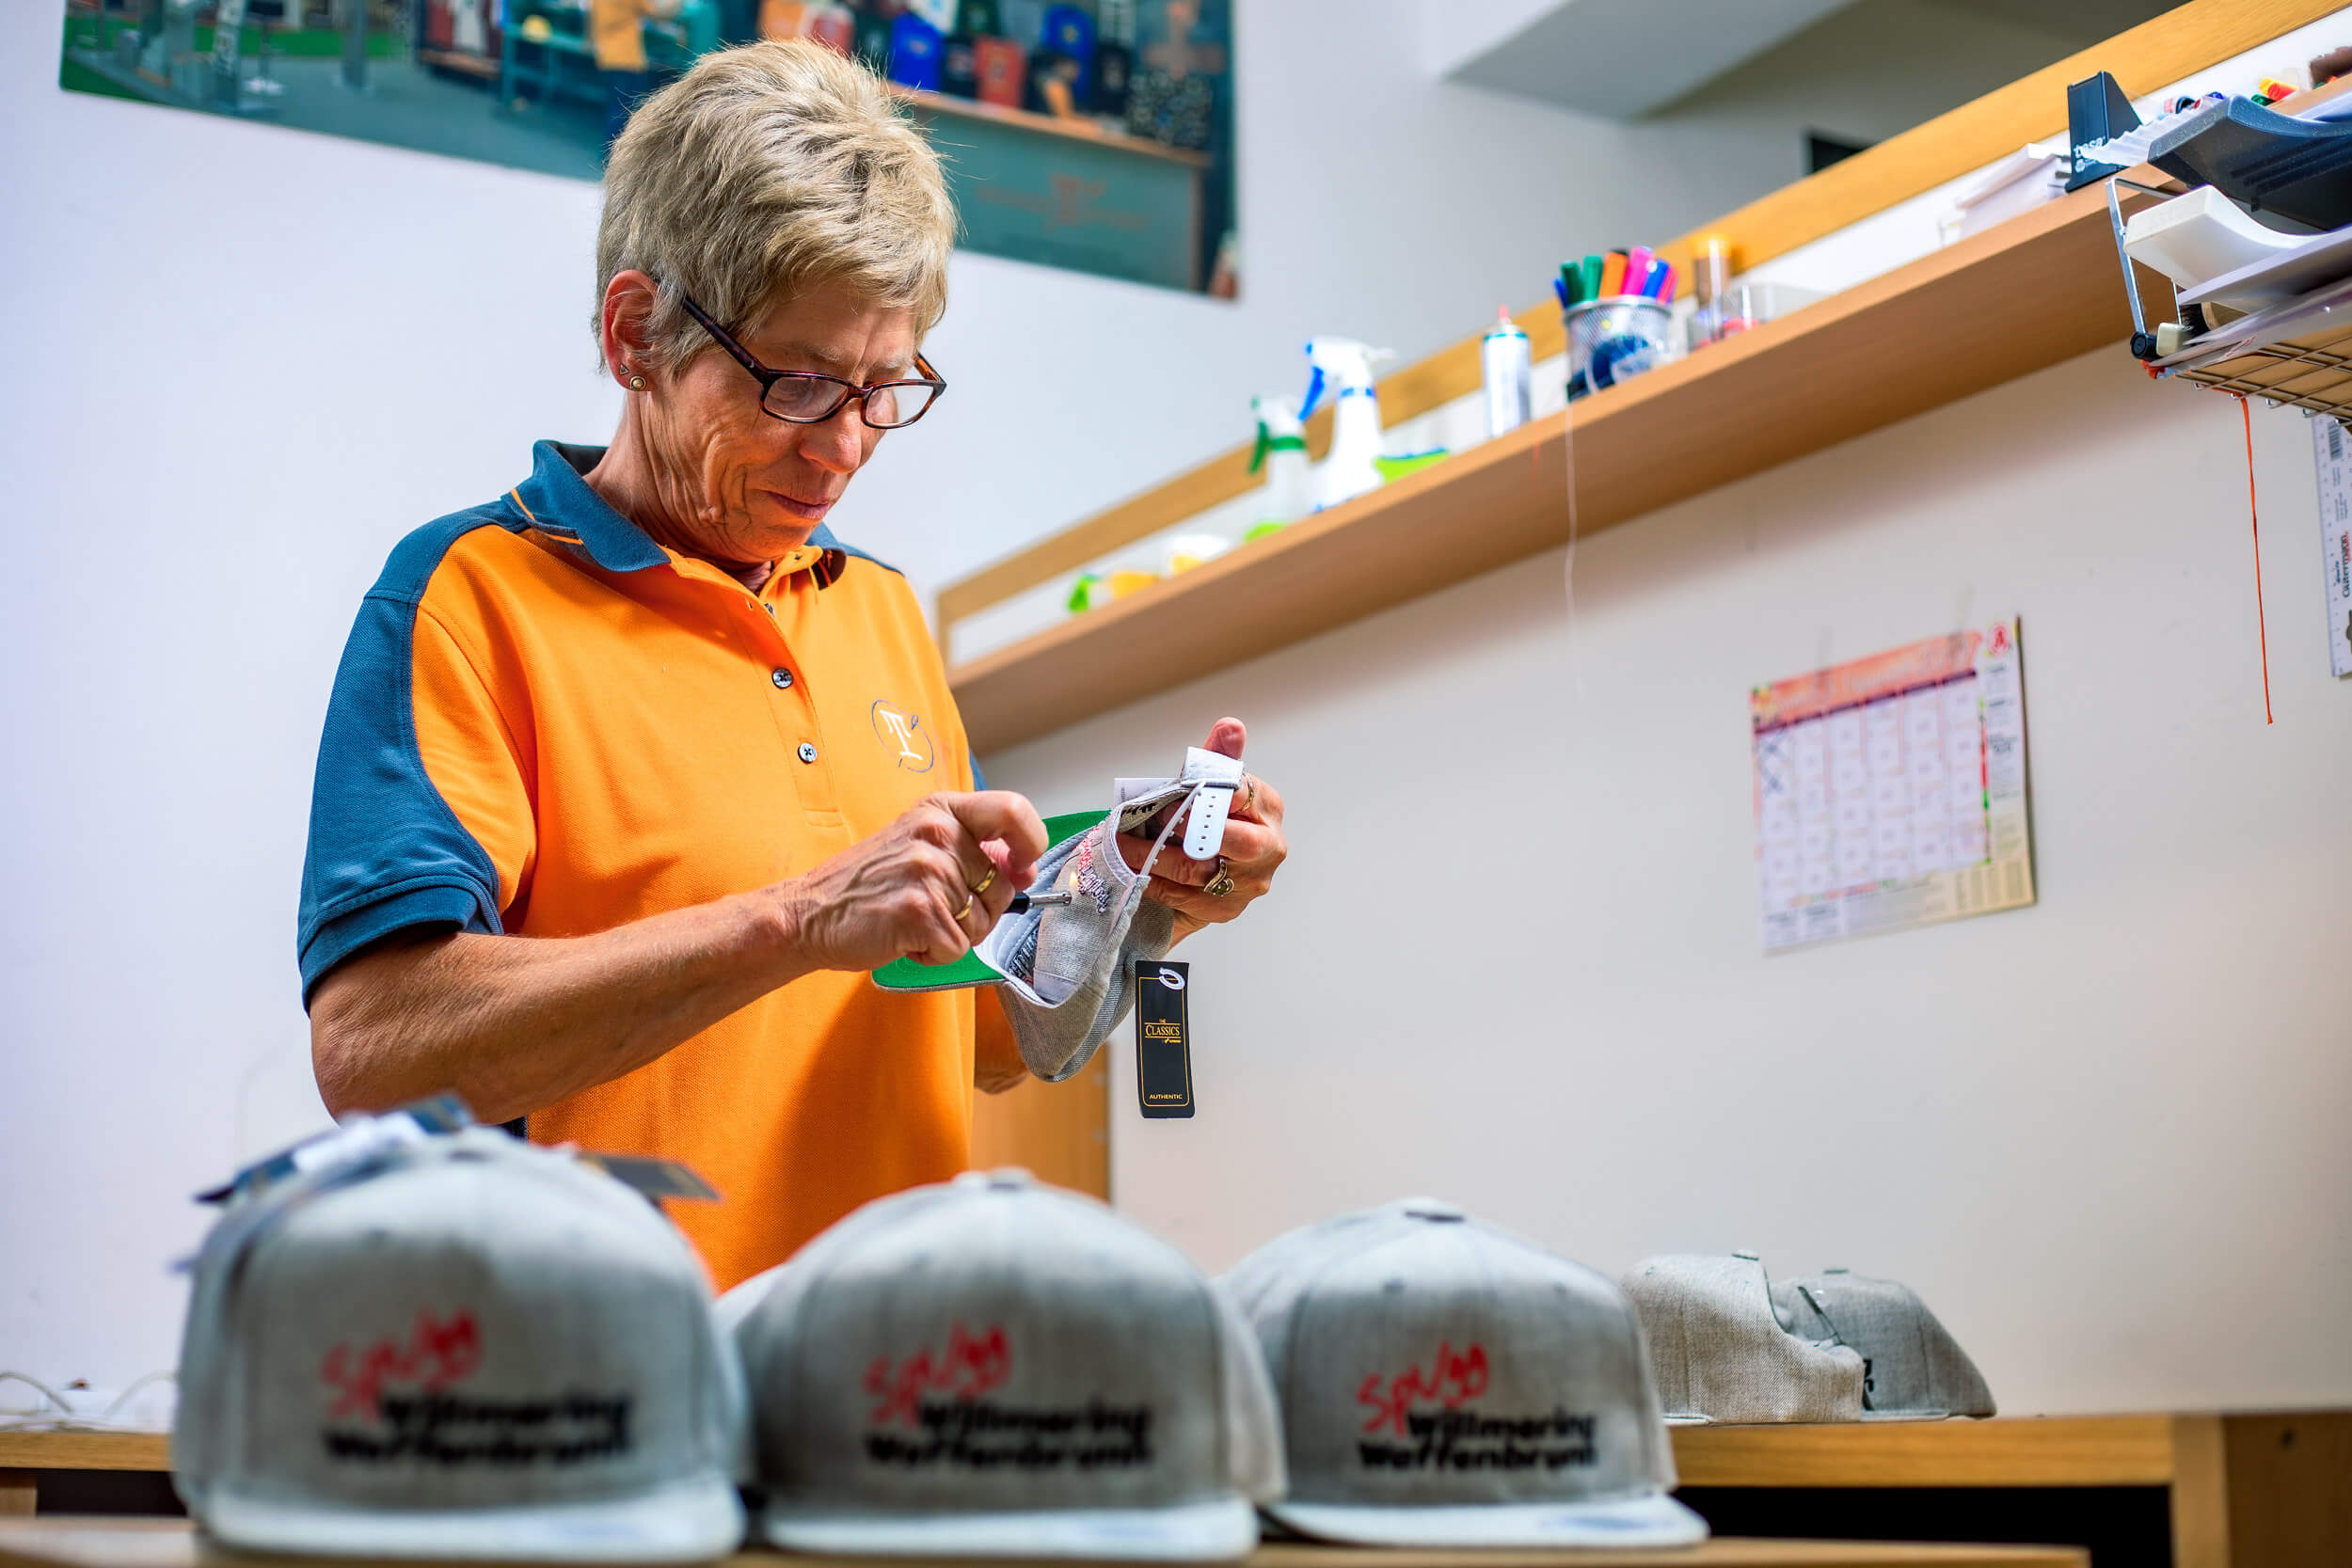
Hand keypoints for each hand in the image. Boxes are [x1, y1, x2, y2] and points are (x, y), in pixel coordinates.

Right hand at [782, 792, 1046, 970]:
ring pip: (982, 923)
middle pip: (1002, 886)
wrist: (808, 913)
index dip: (1031, 842)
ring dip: (953, 935)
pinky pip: (958, 948)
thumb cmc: (867, 884)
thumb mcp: (919, 844)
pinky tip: (904, 938)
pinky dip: (935, 955)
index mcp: (940, 811)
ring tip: (912, 920)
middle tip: (935, 908)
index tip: (1022, 866)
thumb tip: (1025, 869)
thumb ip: (972, 849)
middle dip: (979, 911)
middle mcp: (937, 833)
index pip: (1013, 810)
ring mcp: (928, 871)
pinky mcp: (920, 910)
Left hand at [1119, 717, 1286, 941]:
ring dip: (1155, 855)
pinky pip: (1183, 897)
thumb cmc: (1209, 819)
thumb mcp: (1211, 784)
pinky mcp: (1224, 910)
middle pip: (1239, 842)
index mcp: (1267, 809)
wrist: (1205, 871)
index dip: (1207, 793)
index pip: (1241, 794)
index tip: (1176, 792)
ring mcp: (1248, 884)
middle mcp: (1268, 848)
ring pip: (1199, 871)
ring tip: (1122, 843)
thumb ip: (1218, 756)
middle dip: (1192, 829)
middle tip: (1158, 818)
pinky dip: (1153, 881)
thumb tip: (1230, 726)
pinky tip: (1131, 868)